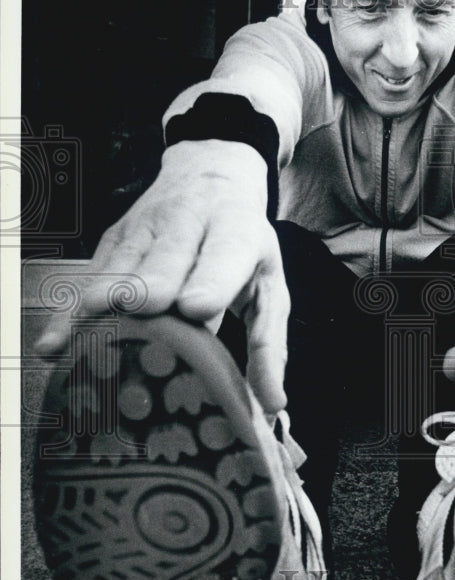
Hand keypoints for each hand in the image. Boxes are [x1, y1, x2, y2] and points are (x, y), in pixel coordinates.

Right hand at [34, 139, 289, 416]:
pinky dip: (72, 312)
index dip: (211, 280)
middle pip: (167, 257)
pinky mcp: (112, 240)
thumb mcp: (268, 284)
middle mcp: (187, 225)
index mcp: (235, 231)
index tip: (196, 307)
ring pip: (122, 266)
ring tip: (88, 337)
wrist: (209, 175)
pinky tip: (56, 344)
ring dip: (105, 300)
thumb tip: (272, 403)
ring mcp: (144, 231)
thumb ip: (269, 345)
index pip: (225, 254)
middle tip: (142, 310)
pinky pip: (90, 277)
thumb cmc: (243, 245)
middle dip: (152, 283)